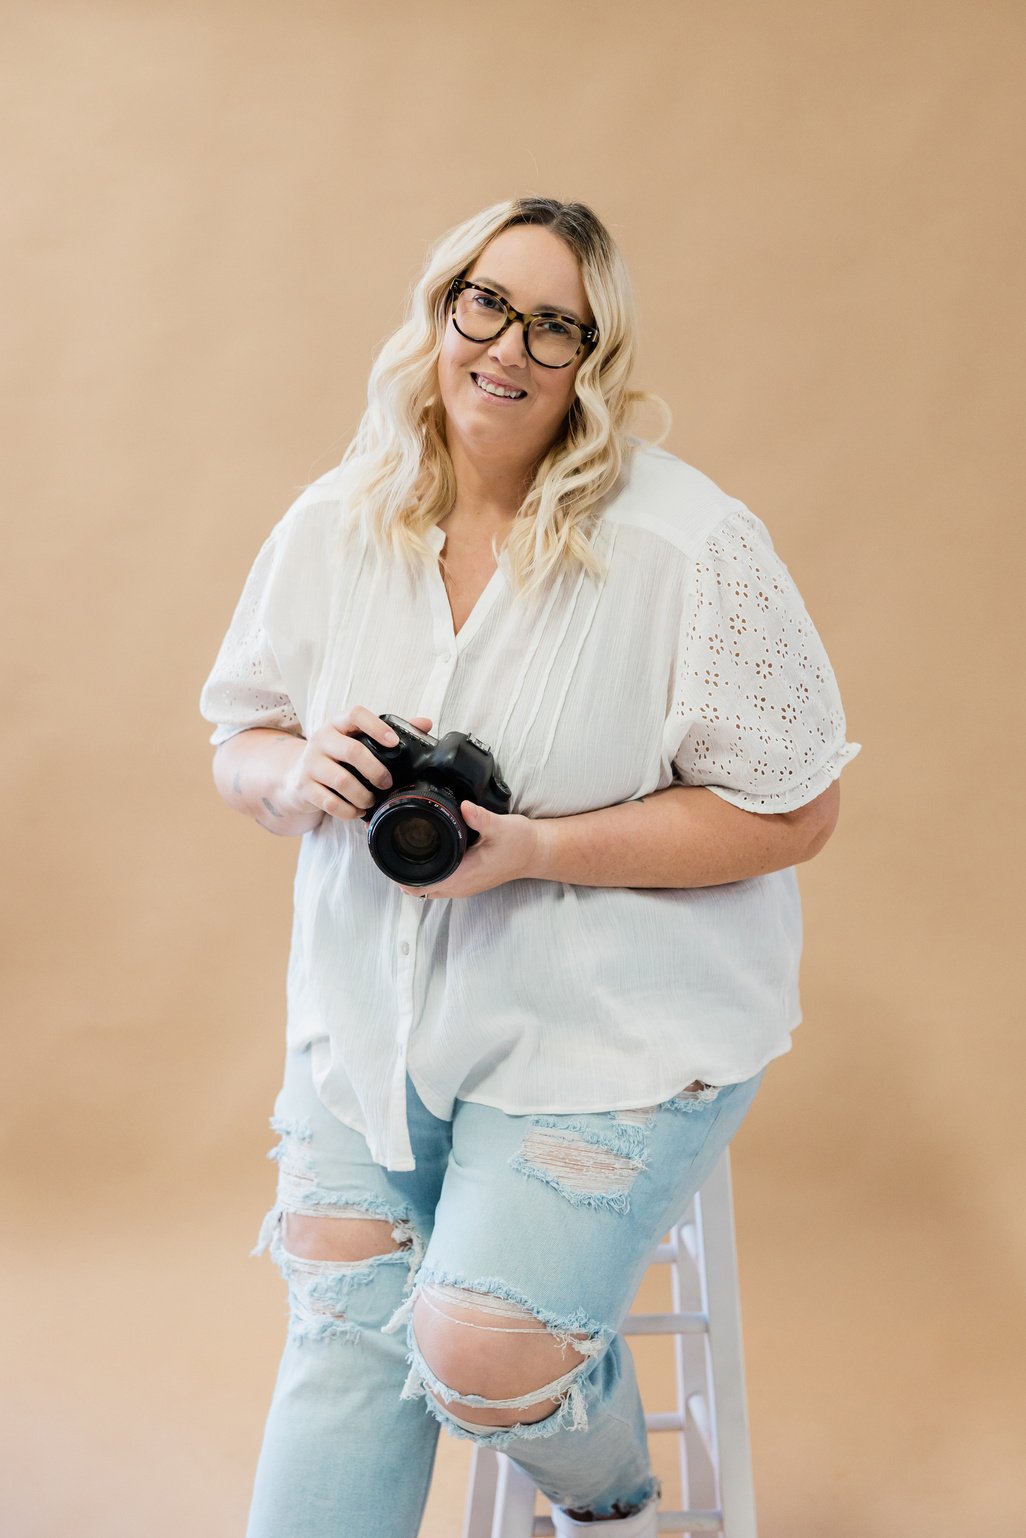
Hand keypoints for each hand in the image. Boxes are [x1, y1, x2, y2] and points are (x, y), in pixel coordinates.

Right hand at [280, 706, 433, 822]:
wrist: (294, 777)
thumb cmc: (334, 757)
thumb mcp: (355, 739)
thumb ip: (388, 731)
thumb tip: (425, 723)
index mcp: (337, 724)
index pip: (356, 714)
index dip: (377, 727)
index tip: (394, 743)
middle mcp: (321, 740)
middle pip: (353, 751)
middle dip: (376, 771)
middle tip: (387, 783)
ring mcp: (310, 763)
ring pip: (342, 781)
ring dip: (363, 795)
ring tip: (371, 801)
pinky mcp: (304, 787)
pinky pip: (330, 803)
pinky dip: (348, 811)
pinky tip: (356, 811)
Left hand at [398, 800, 542, 899]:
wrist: (535, 852)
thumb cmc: (519, 842)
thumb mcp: (501, 826)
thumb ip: (481, 818)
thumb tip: (465, 806)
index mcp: (462, 876)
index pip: (421, 886)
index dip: (401, 875)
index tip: (389, 856)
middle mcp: (460, 886)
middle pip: (419, 889)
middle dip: (402, 873)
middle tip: (391, 847)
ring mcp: (463, 886)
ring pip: (428, 887)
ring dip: (414, 875)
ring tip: (402, 850)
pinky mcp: (467, 881)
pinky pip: (439, 883)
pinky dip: (428, 874)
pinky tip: (425, 857)